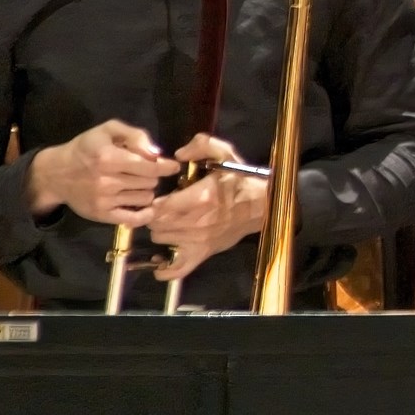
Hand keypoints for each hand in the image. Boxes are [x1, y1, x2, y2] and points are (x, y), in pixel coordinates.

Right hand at [28, 119, 175, 224]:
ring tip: (137, 184)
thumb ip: (135, 135)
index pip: (150, 166)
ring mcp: (105, 200)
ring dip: (147, 191)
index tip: (173, 166)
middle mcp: (107, 181)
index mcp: (109, 157)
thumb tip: (157, 154)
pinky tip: (146, 207)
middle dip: (153, 176)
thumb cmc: (85, 148)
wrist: (56, 173)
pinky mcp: (102, 215)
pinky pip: (135, 219)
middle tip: (146, 173)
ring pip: (146, 198)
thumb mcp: (107, 130)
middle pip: (150, 182)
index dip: (166, 166)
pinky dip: (145, 213)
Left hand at [145, 133, 269, 281]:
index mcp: (199, 198)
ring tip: (164, 222)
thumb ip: (201, 145)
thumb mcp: (225, 154)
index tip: (155, 195)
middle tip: (160, 207)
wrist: (262, 205)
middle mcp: (195, 222)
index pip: (159, 206)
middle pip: (156, 223)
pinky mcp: (203, 253)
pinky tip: (159, 262)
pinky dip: (164, 269)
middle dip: (153, 214)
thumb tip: (178, 154)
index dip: (152, 201)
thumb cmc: (240, 180)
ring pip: (160, 239)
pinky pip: (178, 269)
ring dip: (159, 230)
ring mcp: (198, 241)